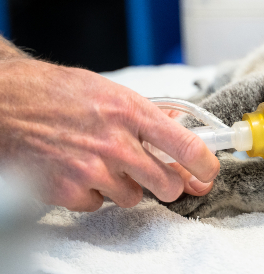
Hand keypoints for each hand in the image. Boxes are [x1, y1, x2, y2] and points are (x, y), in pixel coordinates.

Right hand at [0, 58, 219, 211]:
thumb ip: (147, 115)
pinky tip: (79, 170)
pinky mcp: (68, 191)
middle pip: (168, 184)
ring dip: (125, 186)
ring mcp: (93, 170)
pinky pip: (99, 205)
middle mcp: (117, 143)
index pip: (187, 146)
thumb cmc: (60, 93)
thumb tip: (179, 128)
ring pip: (134, 198)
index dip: (206, 164)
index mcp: (133, 112)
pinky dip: (93, 194)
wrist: (10, 102)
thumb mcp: (113, 93)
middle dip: (168, 183)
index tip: (209, 171)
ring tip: (104, 162)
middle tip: (158, 175)